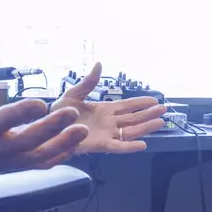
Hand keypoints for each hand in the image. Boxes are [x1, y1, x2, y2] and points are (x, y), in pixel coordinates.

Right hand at [0, 40, 87, 176]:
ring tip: (82, 130)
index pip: (3, 121)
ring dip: (63, 144)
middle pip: (27, 141)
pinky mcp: (17, 167)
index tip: (40, 103)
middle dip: (51, 128)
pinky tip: (75, 143)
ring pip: (39, 157)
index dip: (21, 113)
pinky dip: (60, 156)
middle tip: (72, 113)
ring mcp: (8, 160)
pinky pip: (42, 165)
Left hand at [53, 63, 167, 153]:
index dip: (141, 103)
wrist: (47, 127)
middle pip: (134, 119)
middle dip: (149, 115)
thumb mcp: (74, 93)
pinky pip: (118, 146)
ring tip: (160, 123)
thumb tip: (99, 65)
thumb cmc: (59, 112)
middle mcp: (109, 122)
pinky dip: (130, 146)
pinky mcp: (100, 145)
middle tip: (164, 110)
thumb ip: (88, 82)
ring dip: (146, 127)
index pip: (127, 106)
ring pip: (131, 131)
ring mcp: (106, 134)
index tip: (154, 100)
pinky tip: (143, 144)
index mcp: (104, 109)